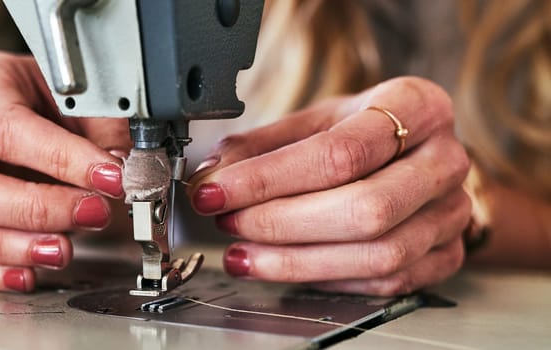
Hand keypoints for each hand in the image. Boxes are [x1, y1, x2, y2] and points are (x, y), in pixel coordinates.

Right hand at [0, 52, 130, 291]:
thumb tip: (127, 177)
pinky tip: (29, 273)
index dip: (60, 159)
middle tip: (90, 214)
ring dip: (5, 248)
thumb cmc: (74, 105)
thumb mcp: (98, 105)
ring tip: (61, 252)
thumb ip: (112, 137)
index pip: (5, 127)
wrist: (66, 118)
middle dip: (30, 210)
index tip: (110, 178)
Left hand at [189, 77, 470, 295]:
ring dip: (297, 261)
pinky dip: (326, 278)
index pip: (339, 152)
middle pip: (365, 208)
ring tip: (244, 253)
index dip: (269, 179)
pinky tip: (285, 265)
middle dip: (281, 223)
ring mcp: (453, 211)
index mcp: (416, 106)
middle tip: (229, 222)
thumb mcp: (314, 121)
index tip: (215, 191)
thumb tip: (210, 176)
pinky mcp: (448, 254)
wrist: (418, 153)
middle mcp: (446, 159)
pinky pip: (386, 282)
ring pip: (378, 254)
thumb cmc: (362, 132)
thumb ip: (260, 146)